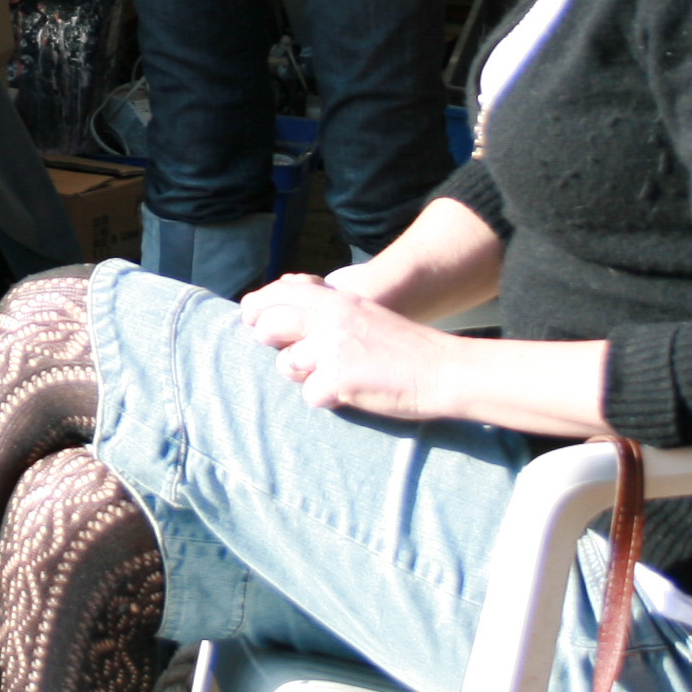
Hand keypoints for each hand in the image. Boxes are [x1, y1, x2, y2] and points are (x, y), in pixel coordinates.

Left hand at [237, 273, 476, 422]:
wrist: (442, 370)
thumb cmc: (404, 346)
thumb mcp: (364, 313)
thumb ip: (328, 309)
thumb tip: (288, 303)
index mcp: (337, 300)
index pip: (281, 292)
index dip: (259, 303)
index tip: (249, 314)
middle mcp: (329, 319)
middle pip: (269, 324)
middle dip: (269, 340)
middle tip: (288, 353)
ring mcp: (331, 349)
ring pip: (286, 364)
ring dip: (303, 375)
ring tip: (333, 376)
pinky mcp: (337, 381)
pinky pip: (310, 395)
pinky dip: (326, 400)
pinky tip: (348, 394)